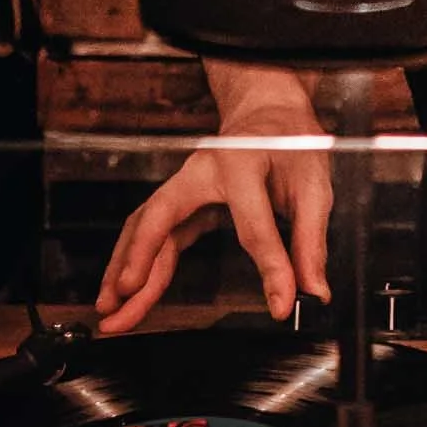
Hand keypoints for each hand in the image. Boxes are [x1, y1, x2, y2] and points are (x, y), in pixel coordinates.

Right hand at [95, 125, 332, 334]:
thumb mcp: (314, 185)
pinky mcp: (182, 199)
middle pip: (161, 218)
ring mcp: (185, 184)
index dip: (270, 268)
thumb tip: (313, 290)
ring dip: (124, 270)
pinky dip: (137, 264)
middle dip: (137, 265)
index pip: (253, 224)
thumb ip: (310, 240)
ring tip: (112, 314)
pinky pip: (153, 232)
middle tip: (121, 310)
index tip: (281, 305)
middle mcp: (201, 171)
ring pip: (145, 227)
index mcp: (241, 163)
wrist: (269, 112)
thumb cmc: (290, 144)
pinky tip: (129, 294)